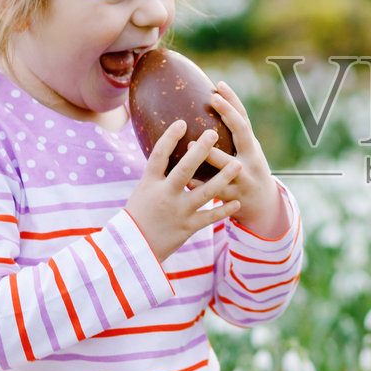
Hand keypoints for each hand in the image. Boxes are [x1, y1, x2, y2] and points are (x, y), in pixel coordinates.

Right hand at [124, 122, 243, 260]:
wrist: (133, 249)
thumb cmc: (138, 215)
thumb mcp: (143, 190)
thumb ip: (158, 173)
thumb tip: (169, 148)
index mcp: (149, 183)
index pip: (159, 156)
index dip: (169, 138)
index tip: (182, 122)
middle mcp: (164, 195)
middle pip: (184, 169)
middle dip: (200, 151)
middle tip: (213, 133)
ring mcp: (177, 211)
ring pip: (204, 192)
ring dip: (223, 178)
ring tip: (237, 165)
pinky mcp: (187, 228)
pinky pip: (209, 217)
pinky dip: (223, 210)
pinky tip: (236, 202)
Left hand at [203, 81, 288, 238]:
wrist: (263, 205)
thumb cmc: (248, 170)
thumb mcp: (246, 151)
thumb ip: (233, 133)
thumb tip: (214, 101)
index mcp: (252, 146)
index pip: (244, 119)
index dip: (233, 102)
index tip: (218, 86)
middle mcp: (251, 159)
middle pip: (242, 134)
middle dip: (229, 115)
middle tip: (213, 99)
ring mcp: (244, 179)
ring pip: (229, 166)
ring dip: (212, 155)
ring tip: (192, 142)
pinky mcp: (235, 198)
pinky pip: (216, 191)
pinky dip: (201, 185)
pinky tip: (187, 180)